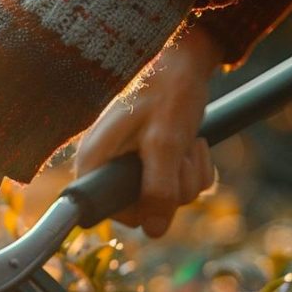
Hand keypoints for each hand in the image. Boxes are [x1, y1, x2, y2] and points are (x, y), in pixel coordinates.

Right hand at [75, 26, 223, 236]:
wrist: (186, 60)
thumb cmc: (168, 91)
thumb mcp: (166, 142)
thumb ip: (159, 188)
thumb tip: (154, 231)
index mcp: (96, 161)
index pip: (108, 211)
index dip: (139, 207)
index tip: (157, 182)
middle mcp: (108, 166)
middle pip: (143, 209)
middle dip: (174, 186)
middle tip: (178, 152)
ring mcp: (131, 165)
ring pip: (167, 199)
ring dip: (188, 174)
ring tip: (186, 140)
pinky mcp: (154, 162)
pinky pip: (180, 186)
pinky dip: (195, 168)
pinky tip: (192, 143)